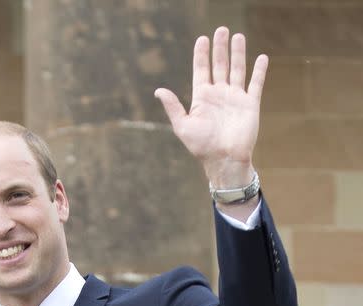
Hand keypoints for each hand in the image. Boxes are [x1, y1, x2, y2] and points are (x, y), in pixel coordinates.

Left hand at [154, 27, 266, 191]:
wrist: (224, 160)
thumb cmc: (202, 146)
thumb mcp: (182, 126)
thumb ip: (173, 107)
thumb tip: (159, 90)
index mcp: (202, 98)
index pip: (201, 70)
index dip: (201, 55)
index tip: (202, 39)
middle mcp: (219, 95)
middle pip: (219, 65)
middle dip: (220, 48)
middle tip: (221, 29)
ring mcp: (235, 98)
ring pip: (237, 69)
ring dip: (237, 53)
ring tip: (237, 36)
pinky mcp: (250, 104)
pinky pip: (256, 83)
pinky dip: (259, 70)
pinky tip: (261, 57)